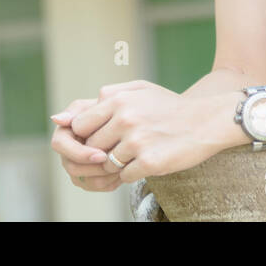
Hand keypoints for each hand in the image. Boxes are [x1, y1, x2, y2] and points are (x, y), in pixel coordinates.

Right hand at [50, 97, 117, 192]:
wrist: (131, 124)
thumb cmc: (116, 108)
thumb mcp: (102, 104)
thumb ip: (81, 110)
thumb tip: (56, 118)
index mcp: (65, 130)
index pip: (60, 145)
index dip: (79, 153)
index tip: (102, 154)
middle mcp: (67, 149)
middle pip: (71, 166)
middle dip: (94, 168)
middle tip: (116, 165)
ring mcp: (77, 164)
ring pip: (83, 180)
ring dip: (104, 176)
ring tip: (122, 168)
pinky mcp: (89, 176)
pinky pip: (95, 185)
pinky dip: (110, 182)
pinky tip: (123, 172)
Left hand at [60, 80, 228, 183]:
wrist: (206, 121)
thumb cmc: (168, 106)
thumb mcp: (138, 90)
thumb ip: (104, 97)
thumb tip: (59, 117)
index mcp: (118, 100)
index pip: (81, 125)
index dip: (88, 136)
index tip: (102, 137)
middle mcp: (124, 119)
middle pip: (92, 147)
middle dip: (102, 151)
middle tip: (122, 147)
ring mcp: (136, 142)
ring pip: (107, 164)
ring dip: (118, 163)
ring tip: (138, 152)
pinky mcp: (150, 162)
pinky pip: (124, 176)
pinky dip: (132, 172)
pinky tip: (147, 161)